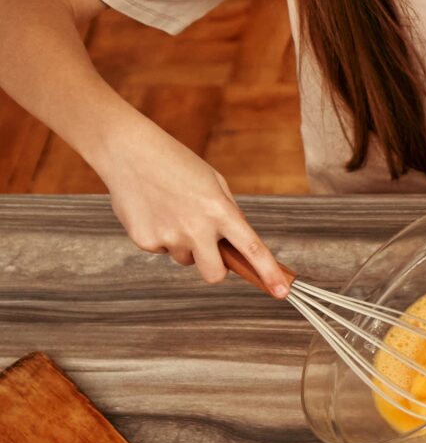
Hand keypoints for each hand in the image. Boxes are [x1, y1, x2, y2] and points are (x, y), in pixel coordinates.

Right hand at [98, 119, 286, 294]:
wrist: (127, 151)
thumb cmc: (176, 164)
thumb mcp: (214, 183)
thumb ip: (229, 214)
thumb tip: (240, 246)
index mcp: (220, 210)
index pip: (252, 249)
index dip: (268, 273)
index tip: (282, 291)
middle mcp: (196, 227)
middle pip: (215, 274)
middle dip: (216, 269)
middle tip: (210, 251)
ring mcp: (169, 236)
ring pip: (186, 259)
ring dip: (184, 244)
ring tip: (172, 211)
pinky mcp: (144, 240)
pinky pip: (162, 249)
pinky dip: (160, 235)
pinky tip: (153, 210)